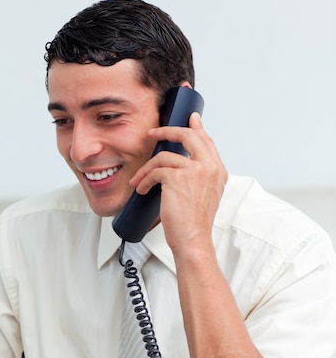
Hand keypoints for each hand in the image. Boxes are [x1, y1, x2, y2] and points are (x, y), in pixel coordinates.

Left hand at [130, 112, 227, 251]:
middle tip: (153, 134)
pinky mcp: (177, 177)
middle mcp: (209, 167)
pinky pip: (155, 171)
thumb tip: (183, 161)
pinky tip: (141, 189)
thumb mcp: (205, 195)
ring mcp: (194, 170)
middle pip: (188, 136)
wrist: (193, 239)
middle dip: (167, 131)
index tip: (191, 118)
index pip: (206, 141)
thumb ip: (199, 175)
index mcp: (218, 171)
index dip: (196, 128)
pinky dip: (144, 179)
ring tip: (139, 180)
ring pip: (164, 156)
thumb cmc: (195, 223)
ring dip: (147, 169)